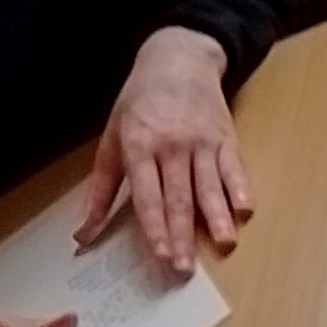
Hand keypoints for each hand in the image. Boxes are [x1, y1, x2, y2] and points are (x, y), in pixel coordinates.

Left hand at [77, 25, 247, 277]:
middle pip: (179, 198)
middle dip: (182, 235)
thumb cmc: (139, 101)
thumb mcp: (111, 138)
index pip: (147, 195)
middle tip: (185, 268)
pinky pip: (234, 168)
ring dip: (216, 218)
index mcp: (139, 146)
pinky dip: (240, 189)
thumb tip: (82, 235)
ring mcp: (202, 141)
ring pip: (210, 186)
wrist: (178, 58)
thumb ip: (99, 189)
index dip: (154, 227)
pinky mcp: (225, 137)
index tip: (160, 255)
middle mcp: (172, 146)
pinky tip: (244, 210)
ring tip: (224, 245)